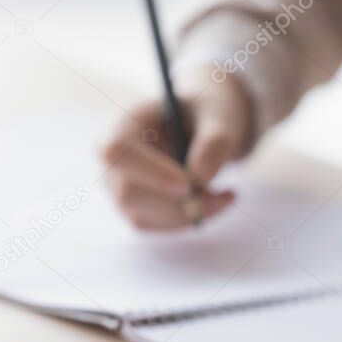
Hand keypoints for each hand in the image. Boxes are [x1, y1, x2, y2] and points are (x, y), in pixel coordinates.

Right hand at [100, 68, 253, 228]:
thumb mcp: (219, 116)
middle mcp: (115, 160)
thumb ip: (214, 141)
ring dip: (188, 214)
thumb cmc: (208, 115)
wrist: (207, 126)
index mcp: (126, 124)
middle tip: (223, 194)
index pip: (117, 153)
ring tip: (225, 193)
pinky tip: (216, 201)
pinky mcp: (137, 209)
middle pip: (128, 193)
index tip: (187, 185)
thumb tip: (200, 177)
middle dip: (176, 202)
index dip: (148, 172)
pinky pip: (159, 226)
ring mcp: (121, 189)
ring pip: (143, 217)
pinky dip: (191, 220)